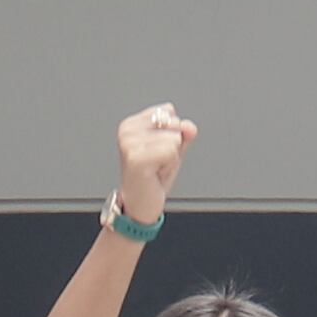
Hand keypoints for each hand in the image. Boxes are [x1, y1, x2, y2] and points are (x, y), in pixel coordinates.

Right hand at [114, 102, 194, 221]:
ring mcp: (130, 143)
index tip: (156, 152)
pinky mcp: (136, 157)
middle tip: (157, 162)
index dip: (170, 134)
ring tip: (155, 169)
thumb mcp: (172, 149)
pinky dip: (169, 166)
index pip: (168, 111)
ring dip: (171, 158)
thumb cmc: (152, 178)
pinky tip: (155, 173)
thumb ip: (183, 132)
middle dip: (172, 145)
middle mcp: (127, 130)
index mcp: (132, 123)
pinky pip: (171, 151)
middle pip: (173, 122)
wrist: (139, 205)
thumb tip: (189, 127)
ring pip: (174, 138)